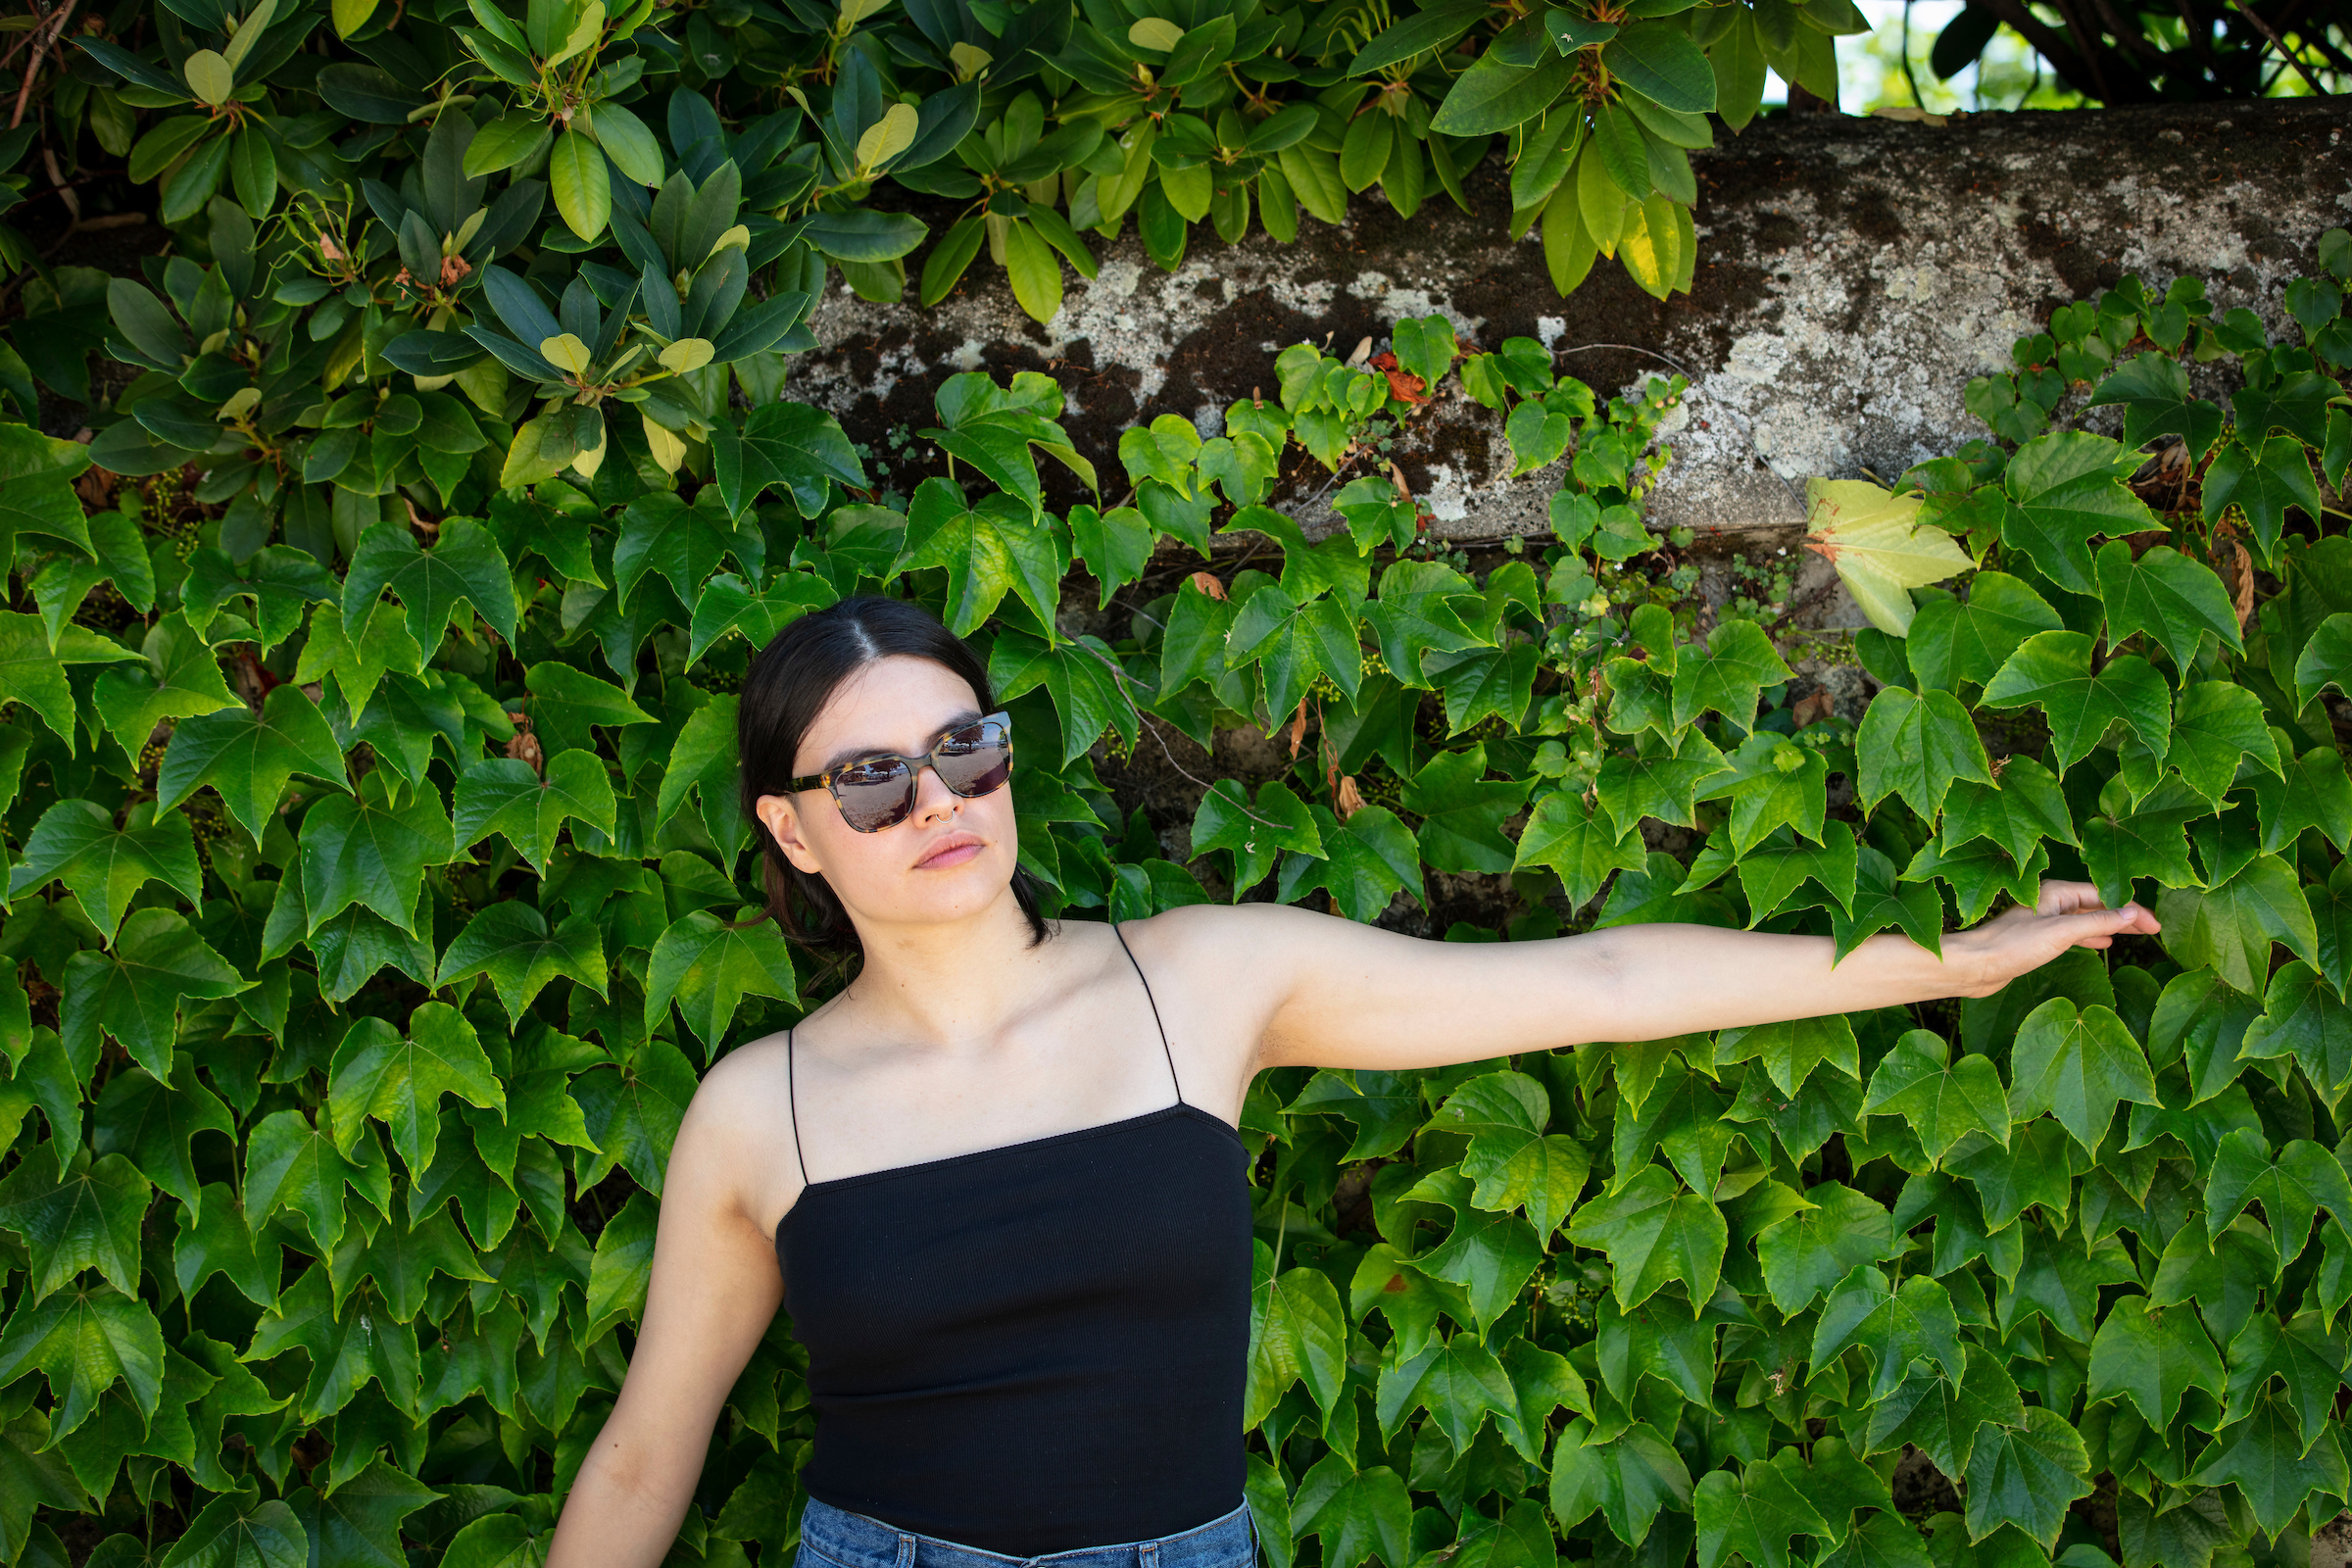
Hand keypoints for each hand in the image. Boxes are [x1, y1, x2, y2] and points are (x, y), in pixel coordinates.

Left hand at [1942, 880, 2162, 997]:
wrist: (1975, 966)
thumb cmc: (2013, 946)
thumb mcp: (2062, 932)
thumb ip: (2098, 922)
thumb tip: (2132, 914)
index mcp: (2056, 892)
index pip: (2104, 896)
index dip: (2131, 909)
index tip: (2155, 925)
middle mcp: (2050, 902)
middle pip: (2096, 905)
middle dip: (2124, 916)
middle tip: (2152, 930)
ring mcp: (2044, 921)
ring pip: (2085, 919)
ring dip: (2110, 926)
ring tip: (2134, 935)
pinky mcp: (2038, 939)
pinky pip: (2072, 933)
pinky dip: (2090, 936)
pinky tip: (2102, 943)